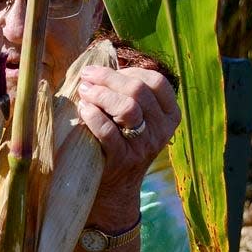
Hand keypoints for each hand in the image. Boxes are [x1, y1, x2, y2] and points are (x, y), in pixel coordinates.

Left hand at [76, 65, 180, 226]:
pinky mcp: (123, 160)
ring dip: (101, 94)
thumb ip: (127, 94)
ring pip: (127, 107)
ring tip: (83, 91)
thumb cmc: (118, 143)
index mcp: (169, 116)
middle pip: (138, 90)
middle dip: (108, 78)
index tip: (107, 70)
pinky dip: (92, 115)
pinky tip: (82, 109)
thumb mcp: (134, 120)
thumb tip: (102, 60)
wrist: (114, 190)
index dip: (129, 70)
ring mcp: (144, 146)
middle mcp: (161, 130)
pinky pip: (108, 131)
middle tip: (86, 76)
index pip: (156, 82)